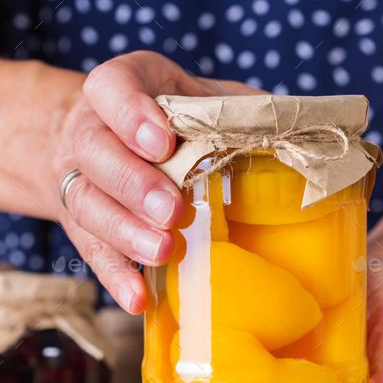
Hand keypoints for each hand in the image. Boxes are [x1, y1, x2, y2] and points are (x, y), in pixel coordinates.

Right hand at [50, 51, 260, 311]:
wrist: (108, 134)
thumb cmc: (173, 115)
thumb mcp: (205, 97)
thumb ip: (240, 108)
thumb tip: (302, 131)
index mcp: (126, 85)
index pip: (111, 86)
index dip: (130, 113)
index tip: (162, 142)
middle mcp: (91, 128)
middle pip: (95, 151)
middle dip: (134, 183)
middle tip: (171, 210)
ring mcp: (80, 177)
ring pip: (86, 203)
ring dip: (124, 232)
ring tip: (162, 251)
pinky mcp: (81, 224)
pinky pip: (91, 250)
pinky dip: (115, 276)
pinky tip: (138, 298)